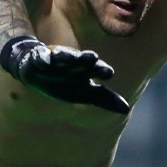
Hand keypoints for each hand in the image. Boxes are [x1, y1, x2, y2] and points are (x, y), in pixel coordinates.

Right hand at [4, 38, 129, 113]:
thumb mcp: (86, 93)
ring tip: (70, 58)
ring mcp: (58, 59)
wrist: (40, 72)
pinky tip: (45, 58)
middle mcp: (74, 62)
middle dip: (86, 59)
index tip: (108, 73)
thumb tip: (127, 109)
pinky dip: (44, 58)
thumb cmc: (67, 82)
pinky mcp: (41, 58)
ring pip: (64, 56)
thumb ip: (105, 99)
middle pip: (82, 60)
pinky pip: (42, 57)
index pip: (97, 69)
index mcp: (87, 70)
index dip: (102, 70)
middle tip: (92, 57)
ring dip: (68, 56)